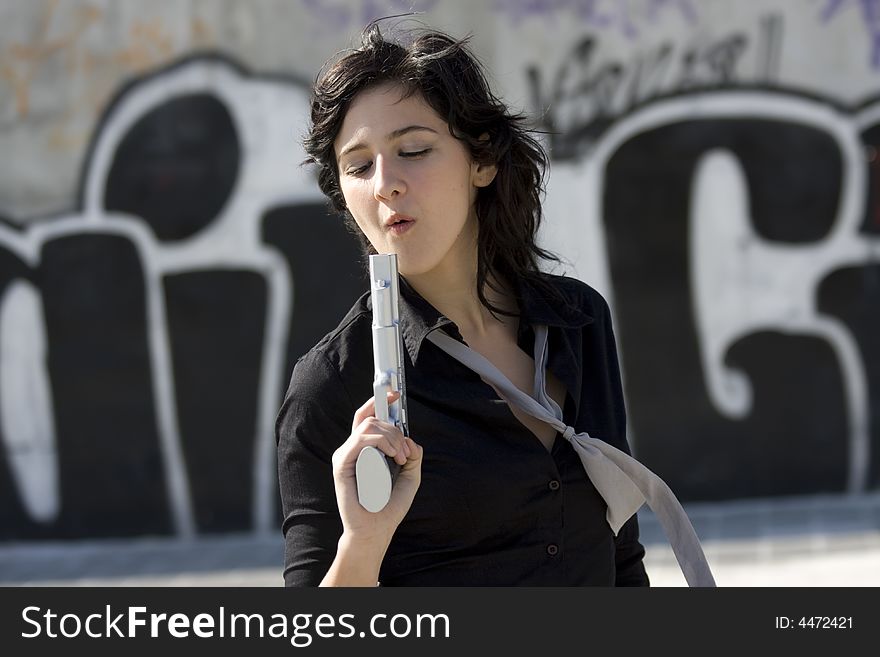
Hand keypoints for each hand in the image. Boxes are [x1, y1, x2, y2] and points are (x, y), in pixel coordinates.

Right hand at [331, 391, 422, 547]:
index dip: (379, 401)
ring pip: (368, 426)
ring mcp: (346, 455)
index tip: (396, 393)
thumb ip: (412, 454)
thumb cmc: (389, 505)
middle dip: (394, 428)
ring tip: (400, 456)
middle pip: (371, 419)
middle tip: (405, 450)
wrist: (376, 530)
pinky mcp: (341, 464)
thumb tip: (409, 438)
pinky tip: (391, 457)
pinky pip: (361, 440)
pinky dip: (381, 443)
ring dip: (391, 437)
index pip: (367, 417)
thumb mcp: (410, 475)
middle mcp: (353, 449)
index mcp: (366, 450)